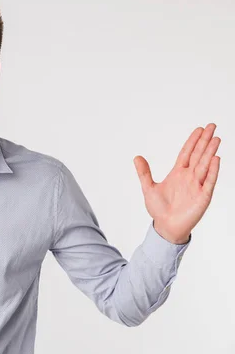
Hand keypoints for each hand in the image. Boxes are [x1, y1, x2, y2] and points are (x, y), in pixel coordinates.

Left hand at [133, 123, 220, 244]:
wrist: (165, 227)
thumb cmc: (159, 209)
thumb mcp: (148, 188)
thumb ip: (144, 173)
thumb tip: (136, 157)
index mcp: (177, 174)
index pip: (187, 153)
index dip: (193, 141)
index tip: (199, 129)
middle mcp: (189, 177)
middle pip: (198, 155)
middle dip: (205, 141)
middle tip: (212, 126)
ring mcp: (197, 186)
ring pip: (205, 165)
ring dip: (210, 152)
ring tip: (216, 139)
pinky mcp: (203, 196)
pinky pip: (209, 181)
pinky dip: (212, 171)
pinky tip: (216, 159)